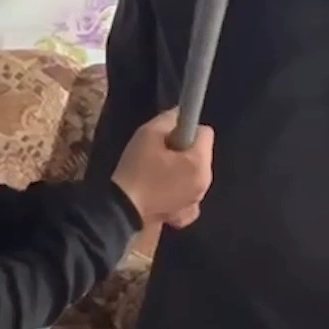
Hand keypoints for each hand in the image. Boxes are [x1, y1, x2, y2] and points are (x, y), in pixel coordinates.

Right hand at [111, 108, 213, 225]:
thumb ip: (169, 118)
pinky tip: (164, 192)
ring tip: (158, 174)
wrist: (122, 209)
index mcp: (199, 163)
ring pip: (196, 174)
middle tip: (160, 155)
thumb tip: (181, 114)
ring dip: (183, 170)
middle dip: (186, 151)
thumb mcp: (147, 134)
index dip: (187, 129)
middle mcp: (205, 183)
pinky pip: (191, 195)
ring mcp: (197, 201)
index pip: (206, 132)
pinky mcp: (187, 215)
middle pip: (202, 154)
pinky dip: (181, 192)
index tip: (168, 137)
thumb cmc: (136, 170)